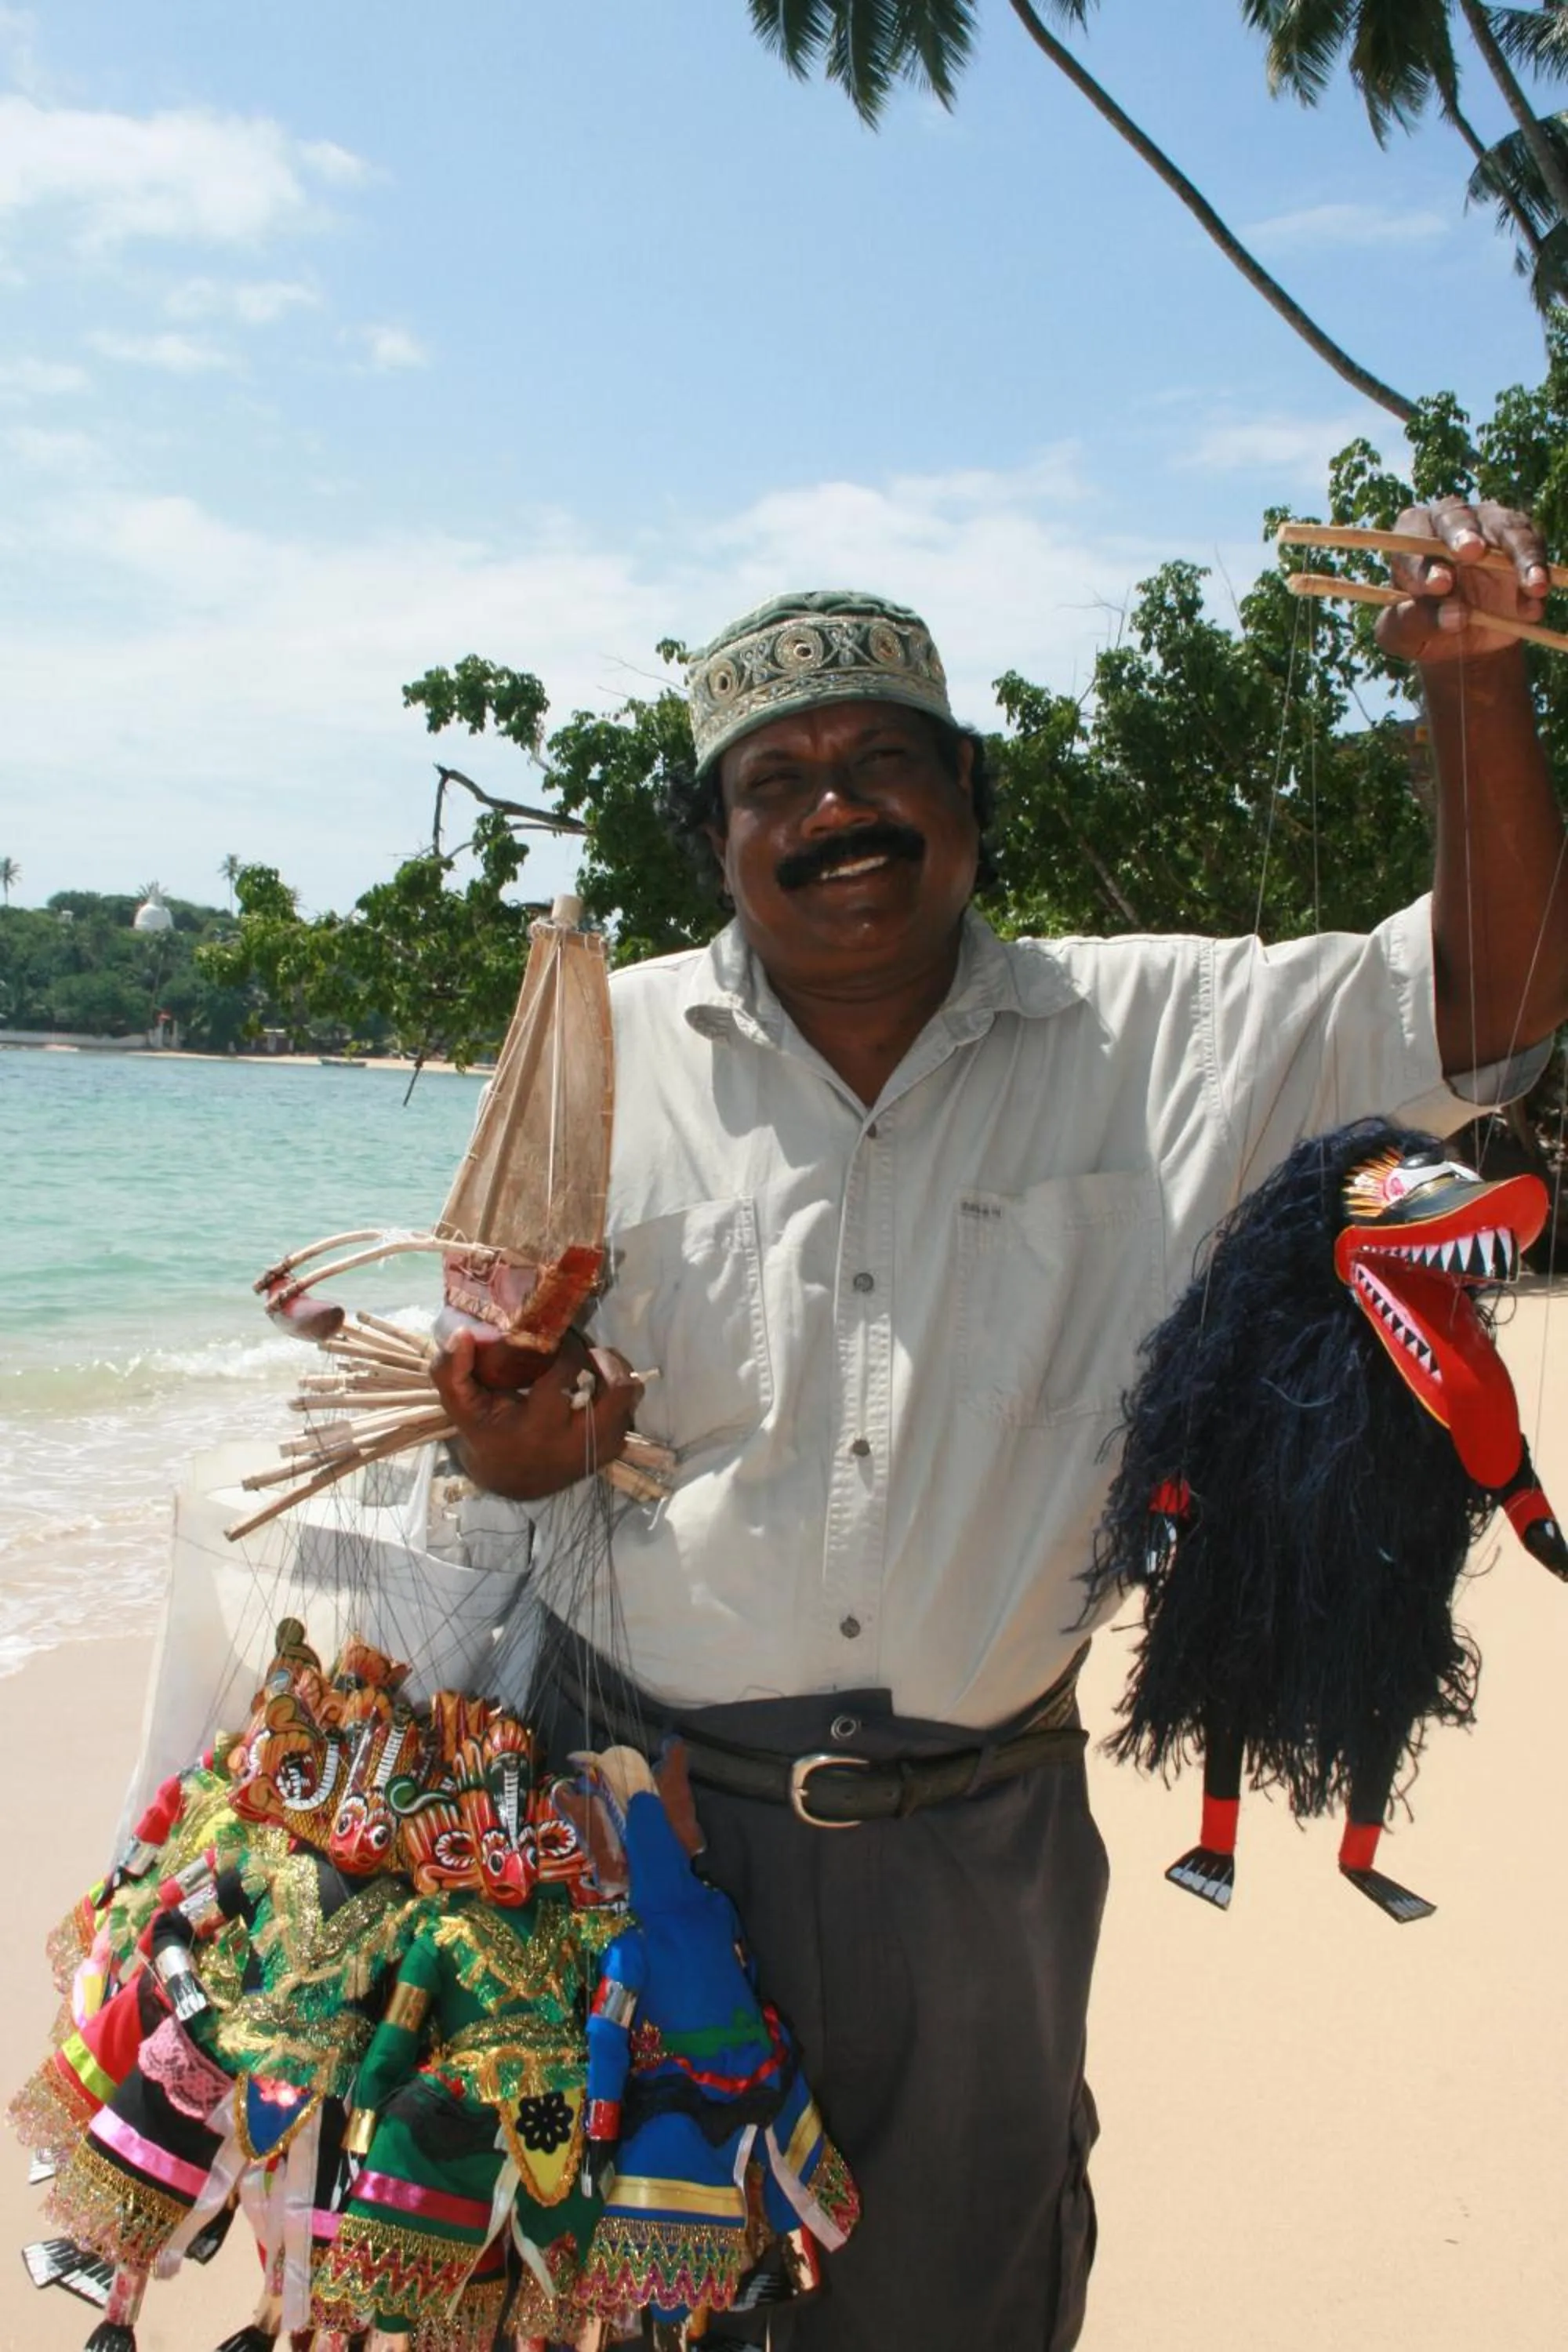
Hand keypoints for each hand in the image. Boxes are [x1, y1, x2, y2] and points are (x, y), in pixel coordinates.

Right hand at [430, 1326, 643, 1501]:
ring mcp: (599, 1448)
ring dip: (615, 1374)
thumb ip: (451, 1372)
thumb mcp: (462, 1407)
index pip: (567, 1371)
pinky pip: (629, 1412)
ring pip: (630, 1398)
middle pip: (618, 1389)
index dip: (566, 1346)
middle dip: (606, 1360)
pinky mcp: (611, 1451)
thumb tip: (462, 1335)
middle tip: (585, 1349)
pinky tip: (594, 1387)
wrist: (510, 1479)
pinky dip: (617, 1395)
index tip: (554, 1337)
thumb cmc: (487, 1434)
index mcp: (540, 1425)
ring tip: (592, 1364)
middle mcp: (577, 1440)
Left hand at [1375, 497, 1550, 666]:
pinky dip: (1536, 575)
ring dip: (1520, 554)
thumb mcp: (1405, 634)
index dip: (1424, 561)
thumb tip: (1455, 616)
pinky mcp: (1522, 541)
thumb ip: (1416, 623)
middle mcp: (1449, 520)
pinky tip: (1532, 605)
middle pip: (1455, 516)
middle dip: (1463, 534)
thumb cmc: (1422, 625)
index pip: (1411, 538)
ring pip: (1507, 528)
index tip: (1439, 585)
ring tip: (1531, 586)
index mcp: (1410, 536)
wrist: (1459, 636)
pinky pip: (1534, 550)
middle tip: (1470, 553)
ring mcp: (1490, 526)